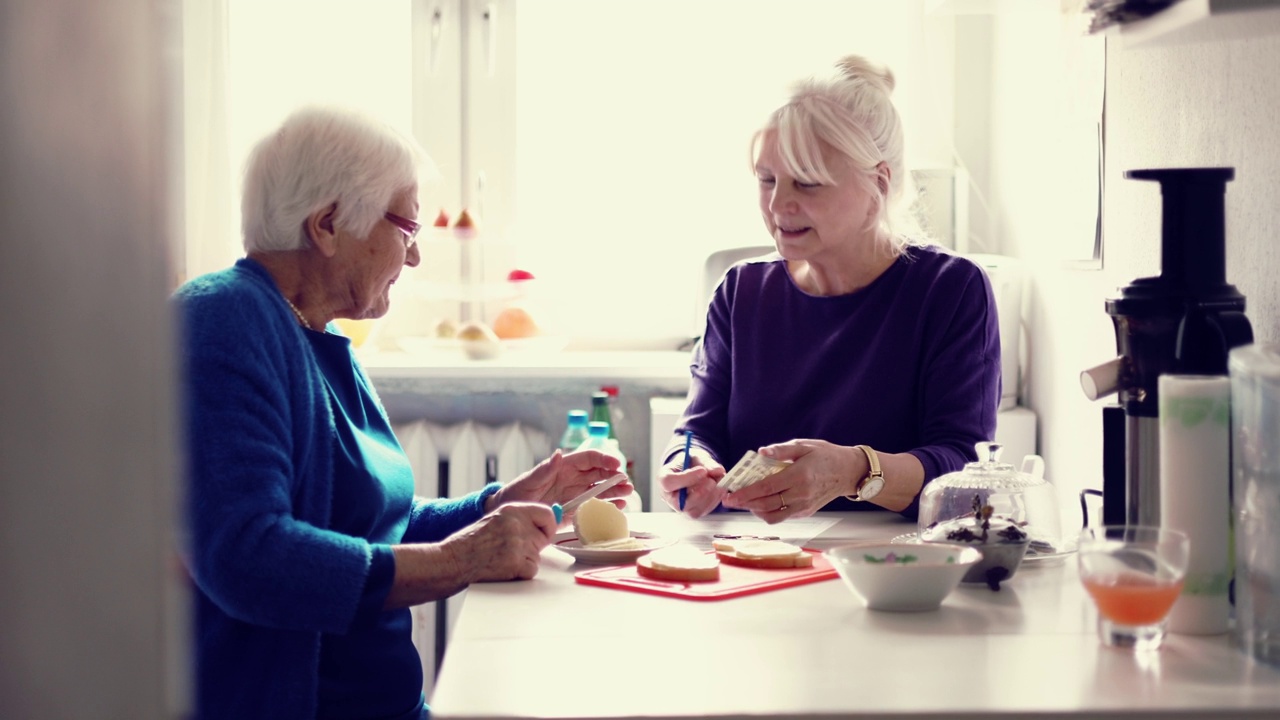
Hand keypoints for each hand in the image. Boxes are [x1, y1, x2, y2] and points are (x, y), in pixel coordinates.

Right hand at [443, 502, 558, 582]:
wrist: (451, 561)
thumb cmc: (469, 544)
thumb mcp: (495, 520)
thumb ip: (518, 520)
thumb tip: (545, 526)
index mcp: (511, 509)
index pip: (547, 514)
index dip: (548, 526)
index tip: (544, 534)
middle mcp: (516, 523)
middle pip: (544, 538)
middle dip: (533, 548)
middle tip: (511, 552)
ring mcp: (517, 543)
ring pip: (538, 557)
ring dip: (525, 562)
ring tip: (502, 560)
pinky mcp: (516, 563)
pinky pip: (532, 571)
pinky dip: (521, 575)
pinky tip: (503, 570)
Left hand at [488, 449, 630, 509]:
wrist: (511, 516)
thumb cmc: (516, 494)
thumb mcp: (528, 481)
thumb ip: (544, 469)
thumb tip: (558, 453)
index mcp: (564, 467)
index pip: (588, 458)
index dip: (604, 459)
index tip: (616, 465)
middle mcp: (573, 479)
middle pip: (599, 474)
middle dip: (614, 476)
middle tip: (626, 483)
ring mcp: (575, 495)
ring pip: (600, 490)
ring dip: (615, 491)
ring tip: (627, 494)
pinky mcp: (574, 511)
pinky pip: (594, 507)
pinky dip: (607, 506)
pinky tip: (618, 507)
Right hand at [656, 449, 725, 518]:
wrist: (693, 470)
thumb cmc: (689, 463)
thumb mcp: (696, 457)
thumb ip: (707, 463)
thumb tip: (718, 471)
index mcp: (664, 478)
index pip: (668, 483)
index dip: (686, 478)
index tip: (702, 471)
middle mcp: (669, 496)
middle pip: (679, 503)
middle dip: (699, 492)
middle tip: (712, 480)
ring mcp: (680, 507)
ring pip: (693, 510)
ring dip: (709, 497)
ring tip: (717, 482)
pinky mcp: (692, 512)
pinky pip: (703, 511)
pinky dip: (714, 500)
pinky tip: (719, 489)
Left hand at [720, 439, 860, 522]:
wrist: (849, 472)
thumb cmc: (825, 455)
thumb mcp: (804, 445)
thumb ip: (781, 450)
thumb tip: (761, 452)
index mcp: (799, 476)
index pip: (766, 488)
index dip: (745, 493)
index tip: (729, 495)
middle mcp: (801, 494)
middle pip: (766, 504)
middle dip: (744, 504)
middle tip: (728, 500)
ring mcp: (804, 506)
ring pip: (773, 516)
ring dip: (755, 510)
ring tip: (743, 502)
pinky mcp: (806, 512)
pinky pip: (782, 516)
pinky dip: (768, 512)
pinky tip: (760, 503)